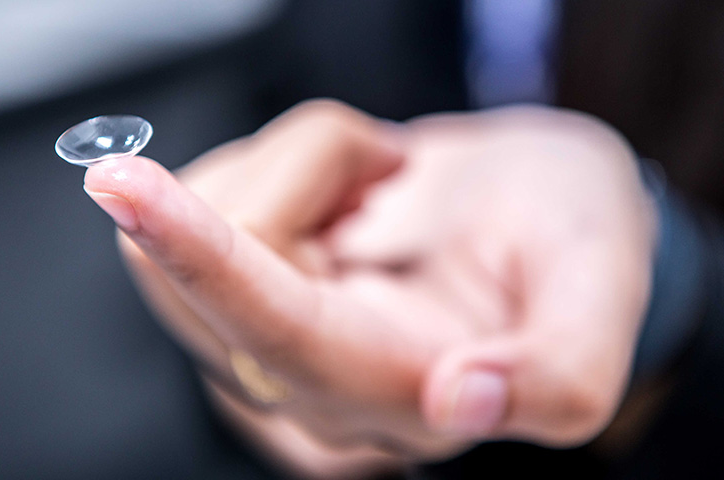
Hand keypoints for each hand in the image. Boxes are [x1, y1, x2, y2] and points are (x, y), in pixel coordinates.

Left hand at [82, 100, 655, 476]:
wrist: (534, 218)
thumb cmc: (571, 242)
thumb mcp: (599, 288)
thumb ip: (560, 372)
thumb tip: (464, 400)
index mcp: (404, 396)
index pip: (282, 335)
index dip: (207, 258)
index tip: (123, 184)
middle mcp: (315, 386)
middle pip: (233, 246)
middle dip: (316, 166)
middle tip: (394, 167)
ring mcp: (265, 340)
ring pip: (210, 207)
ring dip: (302, 162)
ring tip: (377, 190)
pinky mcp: (238, 295)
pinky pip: (206, 195)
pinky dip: (279, 166)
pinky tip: (335, 202)